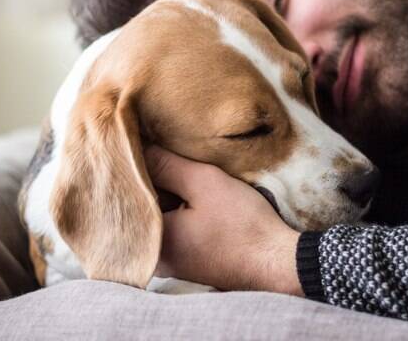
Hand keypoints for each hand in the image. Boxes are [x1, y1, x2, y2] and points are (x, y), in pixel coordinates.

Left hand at [144, 146, 303, 295]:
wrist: (278, 263)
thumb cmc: (242, 225)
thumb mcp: (204, 183)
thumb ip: (166, 164)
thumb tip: (132, 146)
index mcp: (150, 240)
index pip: (129, 192)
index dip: (138, 164)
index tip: (148, 143)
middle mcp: (153, 257)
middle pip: (142, 205)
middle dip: (154, 180)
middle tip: (167, 153)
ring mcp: (171, 263)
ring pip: (159, 215)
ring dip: (169, 194)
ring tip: (183, 170)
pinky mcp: (188, 262)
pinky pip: (173, 228)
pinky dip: (180, 210)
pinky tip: (195, 195)